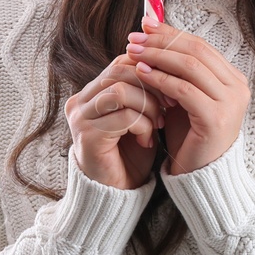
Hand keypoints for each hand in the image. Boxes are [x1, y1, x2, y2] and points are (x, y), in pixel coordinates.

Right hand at [64, 53, 166, 189]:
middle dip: (152, 84)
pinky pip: (123, 117)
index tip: (174, 84)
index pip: (121, 61)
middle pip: (119, 70)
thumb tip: (170, 62)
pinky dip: (143, 125)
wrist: (117, 193)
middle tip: (171, 102)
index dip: (151, 69)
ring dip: (148, 105)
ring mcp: (80, 118)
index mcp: (92, 92)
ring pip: (121, 91)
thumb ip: (145, 90)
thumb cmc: (131, 153)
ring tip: (158, 123)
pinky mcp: (87, 137)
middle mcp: (80, 101)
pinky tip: (147, 141)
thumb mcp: (140, 114)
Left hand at [126, 14, 249, 175]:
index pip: (200, 45)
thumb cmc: (190, 136)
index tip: (145, 25)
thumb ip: (176, 70)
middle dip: (162, 41)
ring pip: (190, 66)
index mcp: (234, 79)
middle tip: (134, 37)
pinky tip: (141, 73)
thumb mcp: (184, 97)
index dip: (171, 32)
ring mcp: (231, 102)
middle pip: (196, 51)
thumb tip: (151, 35)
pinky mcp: (216, 118)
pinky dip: (160, 78)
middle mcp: (238, 87)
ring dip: (157, 56)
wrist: (200, 176)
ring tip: (133, 52)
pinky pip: (184, 90)